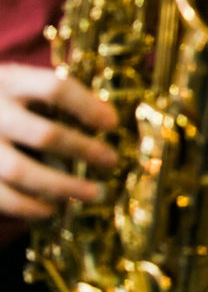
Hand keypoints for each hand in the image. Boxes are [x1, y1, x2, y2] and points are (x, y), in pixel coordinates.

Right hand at [0, 65, 118, 218]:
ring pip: (20, 170)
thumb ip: (55, 98)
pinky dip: (28, 206)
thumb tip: (107, 121)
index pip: (55, 88)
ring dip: (61, 185)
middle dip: (83, 150)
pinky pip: (0, 196)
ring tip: (93, 193)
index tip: (112, 124)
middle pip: (44, 134)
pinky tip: (50, 209)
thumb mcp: (23, 86)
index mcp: (12, 82)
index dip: (87, 106)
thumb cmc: (5, 102)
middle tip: (110, 160)